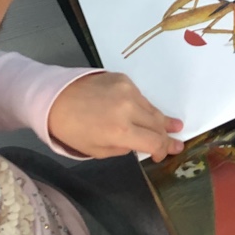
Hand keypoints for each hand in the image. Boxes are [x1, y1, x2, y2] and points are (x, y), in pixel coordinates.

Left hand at [49, 72, 184, 160]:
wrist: (55, 98)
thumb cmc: (72, 130)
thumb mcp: (97, 150)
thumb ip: (123, 148)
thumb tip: (141, 144)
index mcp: (120, 131)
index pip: (154, 142)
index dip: (163, 150)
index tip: (164, 155)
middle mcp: (128, 109)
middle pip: (158, 125)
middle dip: (167, 136)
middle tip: (178, 142)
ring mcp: (128, 91)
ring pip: (152, 109)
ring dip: (161, 120)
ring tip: (174, 125)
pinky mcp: (124, 79)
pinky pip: (141, 97)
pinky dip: (145, 107)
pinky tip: (146, 113)